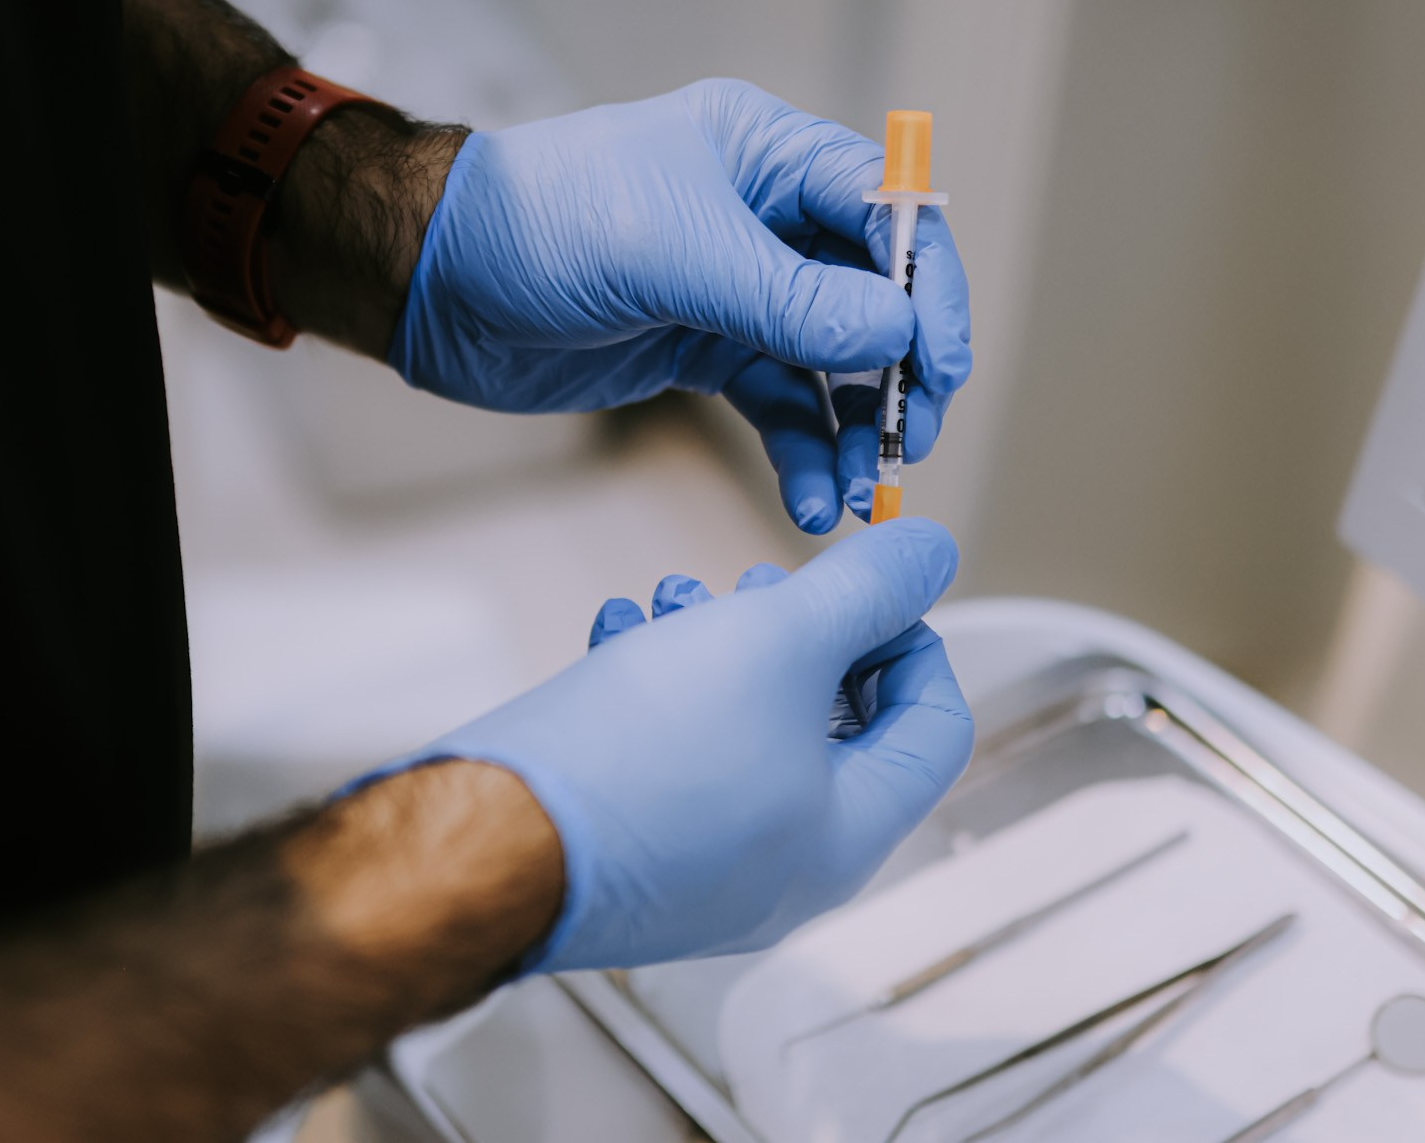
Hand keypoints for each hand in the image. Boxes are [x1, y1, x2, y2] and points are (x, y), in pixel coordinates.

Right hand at [346, 519, 972, 972]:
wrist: (490, 835)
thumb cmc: (638, 758)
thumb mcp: (777, 639)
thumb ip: (867, 590)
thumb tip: (930, 553)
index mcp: (846, 836)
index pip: (934, 727)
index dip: (909, 636)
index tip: (861, 588)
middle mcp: (784, 871)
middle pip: (834, 728)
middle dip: (795, 635)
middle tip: (754, 588)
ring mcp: (704, 870)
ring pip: (745, 734)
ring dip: (717, 648)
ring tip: (673, 600)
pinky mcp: (633, 855)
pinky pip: (675, 762)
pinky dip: (659, 690)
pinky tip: (619, 639)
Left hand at [392, 80, 971, 531]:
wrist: (434, 282)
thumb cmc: (538, 226)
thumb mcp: (674, 254)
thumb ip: (790, 298)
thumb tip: (898, 333)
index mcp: (765, 153)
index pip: (887, 210)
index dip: (928, 287)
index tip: (941, 364)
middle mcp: (763, 215)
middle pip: (874, 294)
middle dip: (901, 373)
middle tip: (910, 443)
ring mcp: (735, 287)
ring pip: (832, 362)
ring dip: (854, 430)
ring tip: (857, 494)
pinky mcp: (701, 348)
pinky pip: (780, 404)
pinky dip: (803, 452)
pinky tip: (813, 500)